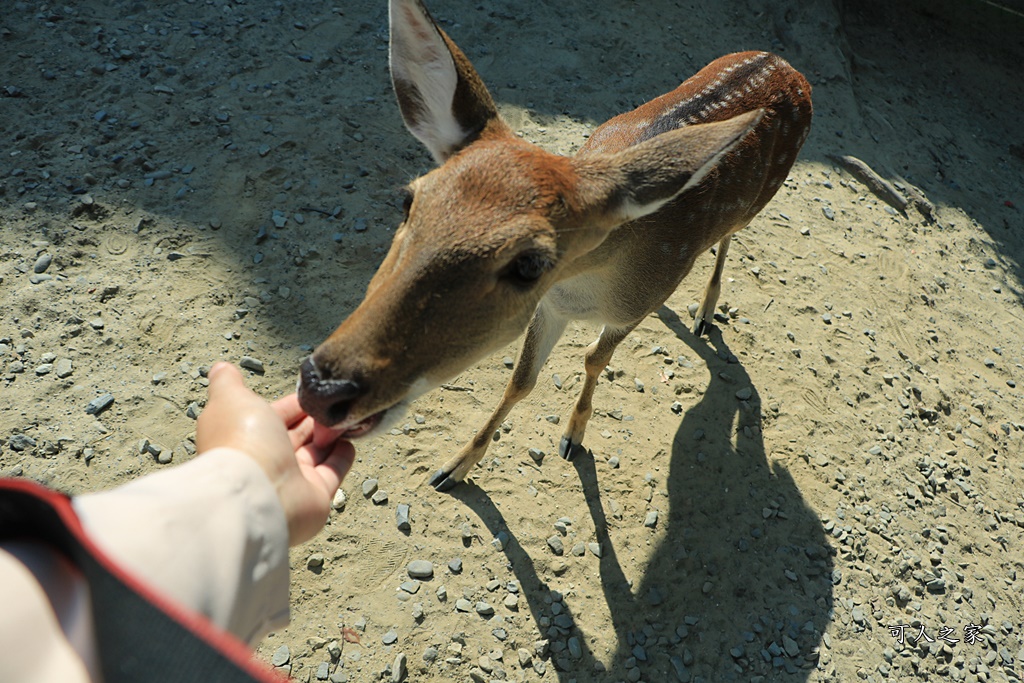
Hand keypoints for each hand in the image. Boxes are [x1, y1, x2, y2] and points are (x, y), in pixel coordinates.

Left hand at [196, 363, 354, 544]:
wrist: (259, 492)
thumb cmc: (243, 442)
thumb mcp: (231, 398)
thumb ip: (227, 382)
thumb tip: (221, 367)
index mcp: (247, 435)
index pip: (276, 415)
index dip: (295, 403)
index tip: (315, 390)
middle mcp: (268, 459)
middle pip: (297, 434)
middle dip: (315, 417)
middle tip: (335, 402)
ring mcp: (292, 479)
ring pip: (316, 452)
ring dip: (331, 433)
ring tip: (347, 416)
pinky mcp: (316, 495)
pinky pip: (332, 472)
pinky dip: (342, 456)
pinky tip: (350, 440)